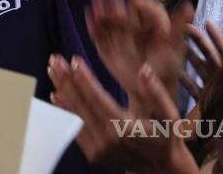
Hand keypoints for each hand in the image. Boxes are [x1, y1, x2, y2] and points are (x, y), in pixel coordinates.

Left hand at [49, 56, 196, 173]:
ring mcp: (98, 149)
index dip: (84, 79)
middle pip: (81, 105)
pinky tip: (57, 93)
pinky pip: (75, 128)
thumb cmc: (165, 137)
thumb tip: (144, 70)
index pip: (98, 99)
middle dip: (66, 80)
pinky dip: (64, 110)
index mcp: (125, 129)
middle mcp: (108, 140)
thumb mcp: (169, 115)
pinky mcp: (93, 154)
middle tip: (55, 59)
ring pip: (75, 115)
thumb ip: (156, 92)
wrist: (161, 167)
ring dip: (62, 90)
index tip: (74, 60)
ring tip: (53, 70)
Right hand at [86, 0, 192, 104]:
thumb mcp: (174, 50)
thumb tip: (188, 5)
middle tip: (114, 2)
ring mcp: (120, 34)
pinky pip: (98, 32)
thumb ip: (178, 29)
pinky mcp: (107, 44)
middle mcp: (136, 25)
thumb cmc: (166, 70)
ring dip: (103, 9)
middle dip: (119, 5)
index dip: (141, 2)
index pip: (148, 8)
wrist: (148, 93)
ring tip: (96, 2)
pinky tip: (89, 14)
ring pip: (109, 18)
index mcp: (155, 25)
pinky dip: (93, 23)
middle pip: (126, 10)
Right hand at [183, 20, 222, 100]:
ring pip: (201, 69)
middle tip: (186, 27)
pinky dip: (184, 77)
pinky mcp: (205, 104)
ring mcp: (215, 93)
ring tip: (176, 42)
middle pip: (211, 57)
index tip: (207, 23)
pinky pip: (193, 86)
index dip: (218, 38)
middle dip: (200, 41)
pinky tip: (173, 68)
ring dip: (190, 55)